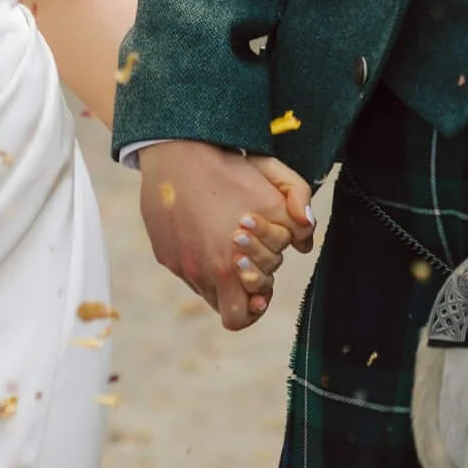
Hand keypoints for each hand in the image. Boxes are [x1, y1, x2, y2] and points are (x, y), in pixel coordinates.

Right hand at [139, 139, 310, 329]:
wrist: (178, 152)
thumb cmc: (229, 171)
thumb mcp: (274, 189)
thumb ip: (297, 218)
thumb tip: (304, 245)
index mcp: (227, 269)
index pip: (244, 315)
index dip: (258, 299)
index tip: (263, 280)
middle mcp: (199, 273)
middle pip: (226, 308)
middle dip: (242, 288)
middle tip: (248, 261)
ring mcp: (178, 264)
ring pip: (205, 288)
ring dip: (219, 274)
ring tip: (228, 244)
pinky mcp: (162, 251)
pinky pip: (184, 267)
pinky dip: (198, 255)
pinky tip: (204, 227)